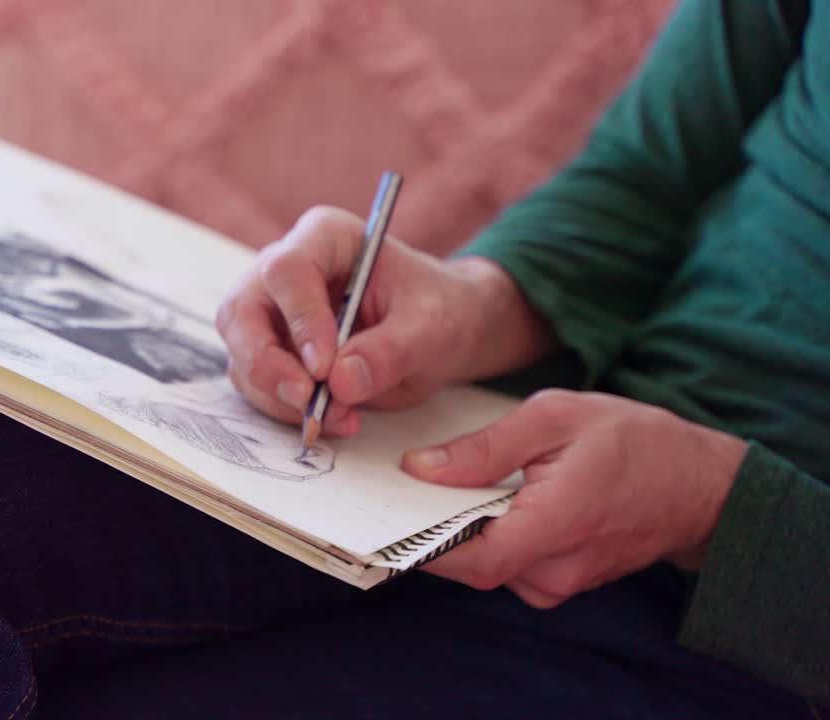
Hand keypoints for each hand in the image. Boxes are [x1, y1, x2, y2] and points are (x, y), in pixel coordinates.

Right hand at [215, 206, 552, 431]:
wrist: (437, 333)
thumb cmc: (437, 311)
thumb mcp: (431, 327)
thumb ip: (390, 350)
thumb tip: (341, 382)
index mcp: (325, 238)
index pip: (287, 270)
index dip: (299, 318)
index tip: (325, 367)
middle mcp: (285, 272)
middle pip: (241, 312)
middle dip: (267, 364)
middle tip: (305, 400)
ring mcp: (272, 314)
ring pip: (243, 356)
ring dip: (281, 397)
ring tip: (342, 417)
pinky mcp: (272, 354)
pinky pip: (258, 386)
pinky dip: (287, 411)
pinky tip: (336, 419)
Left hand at [406, 390, 747, 607]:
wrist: (700, 483)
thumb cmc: (636, 441)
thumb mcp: (556, 417)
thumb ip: (485, 447)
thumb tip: (420, 468)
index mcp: (556, 524)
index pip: (473, 560)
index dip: (421, 547)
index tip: (384, 519)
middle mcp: (555, 569)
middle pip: (470, 563)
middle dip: (432, 527)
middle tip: (401, 487)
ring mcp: (559, 583)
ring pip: (485, 563)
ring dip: (461, 528)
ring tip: (446, 483)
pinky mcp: (558, 581)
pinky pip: (506, 562)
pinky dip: (487, 533)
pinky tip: (484, 499)